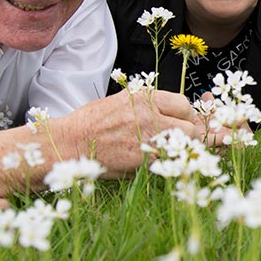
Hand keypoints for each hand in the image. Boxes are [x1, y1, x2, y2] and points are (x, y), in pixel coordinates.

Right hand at [55, 89, 221, 178]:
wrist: (71, 142)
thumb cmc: (93, 121)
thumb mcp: (123, 100)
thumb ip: (149, 104)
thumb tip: (171, 111)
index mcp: (145, 98)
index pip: (184, 104)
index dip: (185, 114)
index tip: (180, 120)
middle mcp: (150, 116)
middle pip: (190, 127)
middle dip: (188, 133)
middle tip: (178, 138)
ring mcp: (148, 139)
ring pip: (182, 146)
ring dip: (180, 149)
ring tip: (169, 150)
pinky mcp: (143, 160)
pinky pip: (168, 161)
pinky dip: (166, 162)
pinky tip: (157, 160)